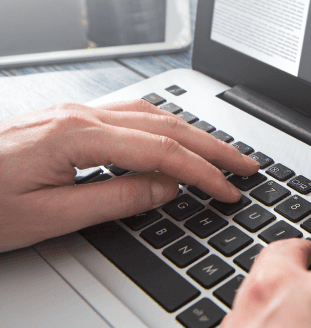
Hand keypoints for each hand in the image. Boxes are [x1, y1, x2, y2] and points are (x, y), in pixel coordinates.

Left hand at [0, 100, 257, 251]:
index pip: (162, 152)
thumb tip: (166, 189)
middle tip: (246, 164)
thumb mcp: (47, 216)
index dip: (203, 173)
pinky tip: (174, 137)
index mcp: (78, 134)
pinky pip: (131, 115)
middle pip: (166, 124)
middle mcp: (81, 114)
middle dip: (213, 146)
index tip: (229, 191)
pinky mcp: (68, 119)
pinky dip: (164, 127)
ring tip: (221, 152)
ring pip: (152, 113)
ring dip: (193, 133)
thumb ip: (115, 199)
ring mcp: (75, 112)